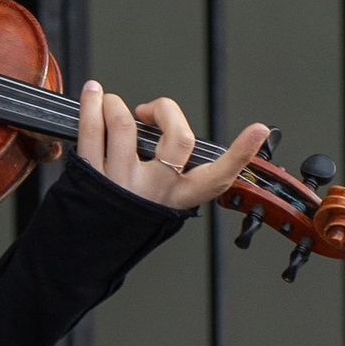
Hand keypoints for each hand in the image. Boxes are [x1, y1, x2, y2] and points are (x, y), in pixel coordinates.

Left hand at [71, 85, 271, 211]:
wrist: (85, 250)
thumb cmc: (124, 220)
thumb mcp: (160, 203)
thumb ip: (171, 170)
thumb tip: (163, 126)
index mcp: (179, 199)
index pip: (219, 177)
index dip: (242, 153)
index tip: (259, 130)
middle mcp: (154, 192)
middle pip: (178, 138)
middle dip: (165, 108)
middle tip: (151, 110)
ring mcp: (121, 184)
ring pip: (125, 126)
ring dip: (116, 104)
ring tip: (111, 104)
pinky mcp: (91, 177)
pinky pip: (91, 131)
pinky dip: (91, 104)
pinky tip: (93, 95)